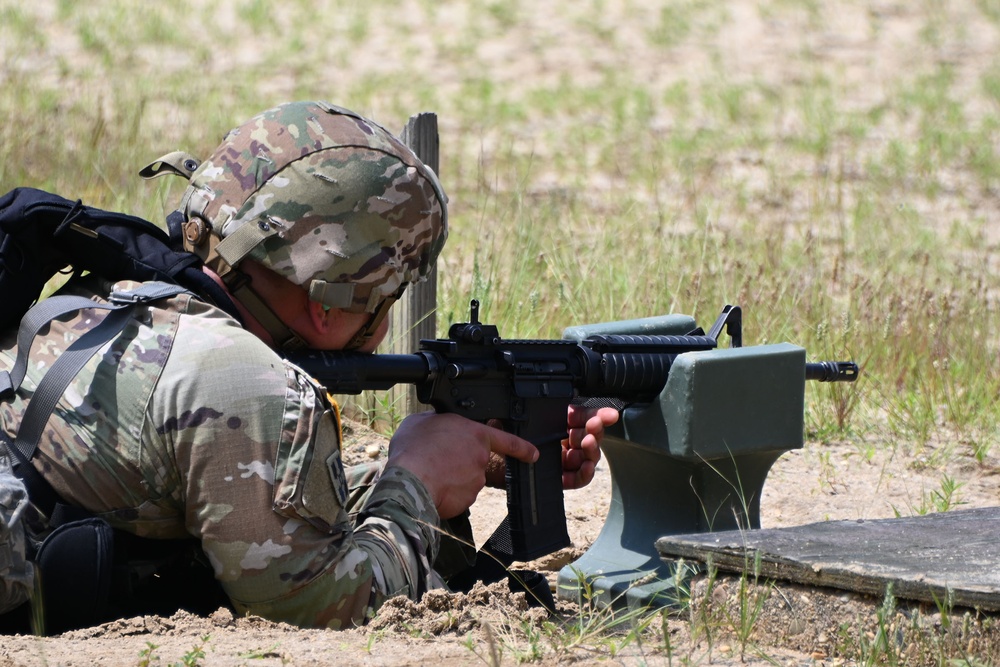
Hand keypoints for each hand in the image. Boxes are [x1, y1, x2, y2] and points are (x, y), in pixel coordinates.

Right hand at [385, 412, 538, 518]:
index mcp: (475, 434)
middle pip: (475, 460)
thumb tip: (438, 427)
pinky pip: (459, 495)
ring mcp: (476, 481)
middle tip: (437, 459)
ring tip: (429, 472)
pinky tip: (432, 486)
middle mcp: (480, 457)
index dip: (522, 448)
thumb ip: (439, 422)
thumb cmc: (414, 449)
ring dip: (451, 477)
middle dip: (460, 461)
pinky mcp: (467, 500)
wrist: (410, 481)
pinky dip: (447, 493)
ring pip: (466, 479)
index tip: (533, 454)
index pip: (507, 440)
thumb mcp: (422, 421)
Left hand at [482, 405, 618, 490]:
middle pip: (588, 434)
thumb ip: (522, 413)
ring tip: (588, 443)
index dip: (597, 415)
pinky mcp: (562, 478)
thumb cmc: (504, 442)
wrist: (495, 467)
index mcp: (557, 422)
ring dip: (591, 449)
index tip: (609, 415)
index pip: (581, 417)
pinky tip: (587, 466)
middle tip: (594, 426)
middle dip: (595, 429)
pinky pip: (579, 477)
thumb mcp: (512, 422)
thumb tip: (528, 402)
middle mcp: (565, 440)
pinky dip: (585, 473)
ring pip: (587, 455)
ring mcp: (565, 460)